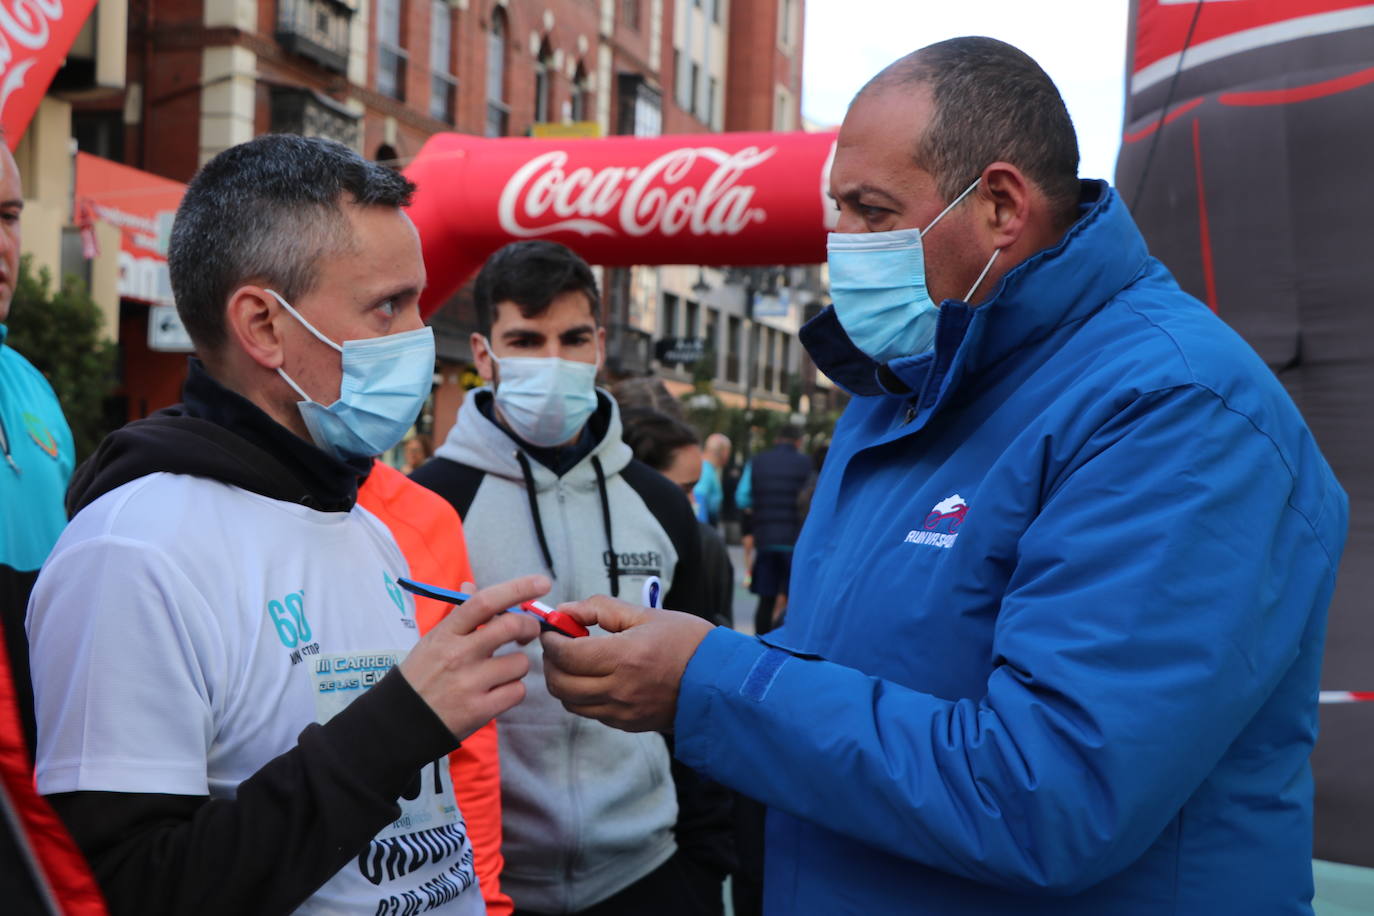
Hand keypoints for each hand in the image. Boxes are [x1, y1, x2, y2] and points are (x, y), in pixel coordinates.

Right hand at [399, 575, 546, 740]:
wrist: (400, 721)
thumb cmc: (422, 675)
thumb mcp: (433, 640)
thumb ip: (458, 615)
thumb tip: (470, 586)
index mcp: (446, 632)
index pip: (485, 601)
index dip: (518, 588)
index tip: (542, 582)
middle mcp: (458, 655)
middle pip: (510, 626)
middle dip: (530, 626)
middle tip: (528, 633)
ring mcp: (469, 683)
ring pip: (520, 662)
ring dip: (518, 666)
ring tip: (500, 672)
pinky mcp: (479, 710)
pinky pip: (518, 691)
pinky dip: (514, 690)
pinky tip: (497, 692)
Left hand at [541, 595, 713, 731]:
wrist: (721, 682)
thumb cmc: (689, 642)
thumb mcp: (647, 615)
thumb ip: (602, 609)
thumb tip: (567, 610)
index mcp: (624, 657)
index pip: (567, 654)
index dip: (551, 640)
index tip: (552, 630)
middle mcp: (620, 689)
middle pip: (560, 683)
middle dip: (550, 662)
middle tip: (558, 646)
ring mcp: (623, 711)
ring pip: (570, 703)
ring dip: (564, 682)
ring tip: (575, 662)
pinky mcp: (628, 724)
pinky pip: (591, 713)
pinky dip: (582, 696)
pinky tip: (595, 678)